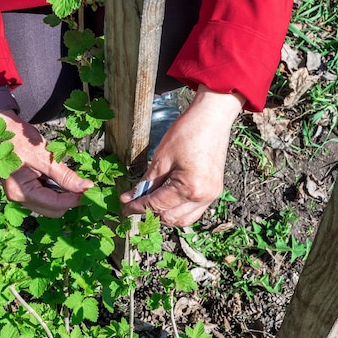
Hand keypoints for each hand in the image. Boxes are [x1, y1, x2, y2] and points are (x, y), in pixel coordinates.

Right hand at [0, 111, 93, 216]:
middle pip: (53, 210)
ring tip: (67, 178)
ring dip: (62, 195)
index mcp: (21, 192)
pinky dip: (55, 190)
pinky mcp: (25, 191)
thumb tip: (86, 187)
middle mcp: (19, 198)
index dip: (74, 199)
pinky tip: (57, 177)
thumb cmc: (20, 140)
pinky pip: (45, 198)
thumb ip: (65, 176)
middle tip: (82, 185)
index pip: (55, 204)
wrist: (1, 129)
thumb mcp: (44, 157)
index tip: (90, 191)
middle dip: (69, 200)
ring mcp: (21, 196)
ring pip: (50, 206)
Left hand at [120, 85, 244, 226]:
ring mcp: (211, 196)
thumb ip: (146, 182)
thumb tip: (129, 198)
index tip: (124, 208)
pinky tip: (166, 202)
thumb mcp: (161, 158)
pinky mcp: (213, 192)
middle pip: (169, 217)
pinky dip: (178, 211)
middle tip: (134, 204)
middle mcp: (202, 197)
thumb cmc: (187, 132)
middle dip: (150, 213)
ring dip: (165, 215)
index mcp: (189, 188)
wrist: (212, 117)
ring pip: (183, 219)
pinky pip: (193, 211)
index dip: (137, 207)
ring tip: (149, 204)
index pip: (157, 205)